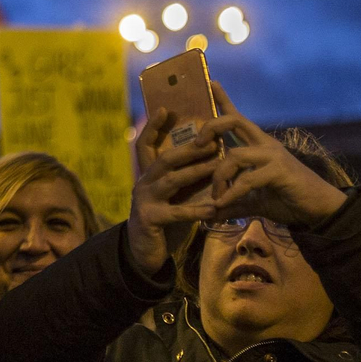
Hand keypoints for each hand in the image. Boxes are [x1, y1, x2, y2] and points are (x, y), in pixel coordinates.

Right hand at [129, 106, 225, 275]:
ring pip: (171, 180)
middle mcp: (143, 183)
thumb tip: (211, 154)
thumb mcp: (174, 195)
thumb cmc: (165, 219)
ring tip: (217, 166)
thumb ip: (185, 177)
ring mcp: (144, 200)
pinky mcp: (149, 219)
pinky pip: (175, 212)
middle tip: (212, 140)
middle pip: (165, 158)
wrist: (144, 253)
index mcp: (148, 174)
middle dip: (189, 148)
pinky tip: (214, 209)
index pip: (146, 144)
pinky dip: (196, 210)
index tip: (165, 108)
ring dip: (196, 172)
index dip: (153, 126)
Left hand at [199, 83, 347, 223]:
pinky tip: (223, 204)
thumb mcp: (255, 201)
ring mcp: (273, 156)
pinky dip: (232, 193)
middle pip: (234, 122)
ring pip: (234, 155)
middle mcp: (265, 145)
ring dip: (220, 176)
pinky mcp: (278, 171)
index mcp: (259, 146)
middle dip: (212, 127)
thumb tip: (212, 212)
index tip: (212, 82)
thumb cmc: (288, 199)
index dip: (225, 101)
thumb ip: (233, 203)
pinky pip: (246, 180)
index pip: (238, 118)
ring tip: (216, 196)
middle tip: (198, 143)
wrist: (319, 208)